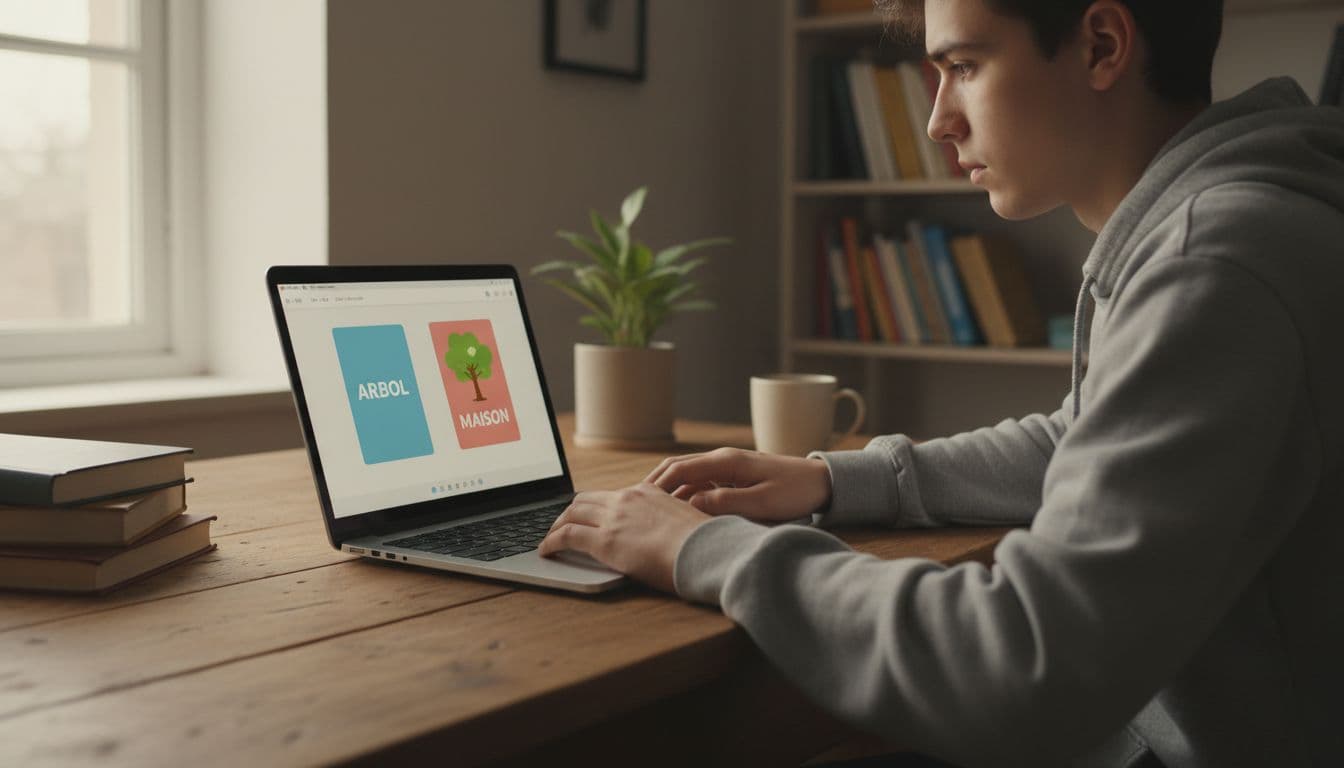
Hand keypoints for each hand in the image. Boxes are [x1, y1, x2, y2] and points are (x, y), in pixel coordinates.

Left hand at [538, 483, 710, 592]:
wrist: (708, 550)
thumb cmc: (706, 544)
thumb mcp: (688, 523)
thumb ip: (671, 524)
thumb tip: (669, 537)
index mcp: (649, 492)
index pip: (612, 494)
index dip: (595, 506)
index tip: (588, 515)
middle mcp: (628, 498)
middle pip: (586, 499)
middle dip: (570, 512)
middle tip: (561, 525)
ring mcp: (615, 518)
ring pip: (572, 513)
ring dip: (557, 525)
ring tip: (550, 539)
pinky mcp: (605, 541)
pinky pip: (567, 536)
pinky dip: (552, 542)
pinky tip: (547, 551)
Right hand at [644, 447, 832, 523]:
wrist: (822, 482)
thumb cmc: (795, 492)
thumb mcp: (762, 502)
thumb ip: (725, 502)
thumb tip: (691, 503)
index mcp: (726, 461)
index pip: (679, 470)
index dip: (657, 487)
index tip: (638, 504)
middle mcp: (722, 458)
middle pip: (677, 467)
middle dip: (654, 485)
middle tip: (633, 505)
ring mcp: (727, 465)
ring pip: (687, 474)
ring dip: (668, 489)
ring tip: (648, 510)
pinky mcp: (733, 475)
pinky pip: (700, 481)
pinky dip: (684, 492)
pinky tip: (678, 510)